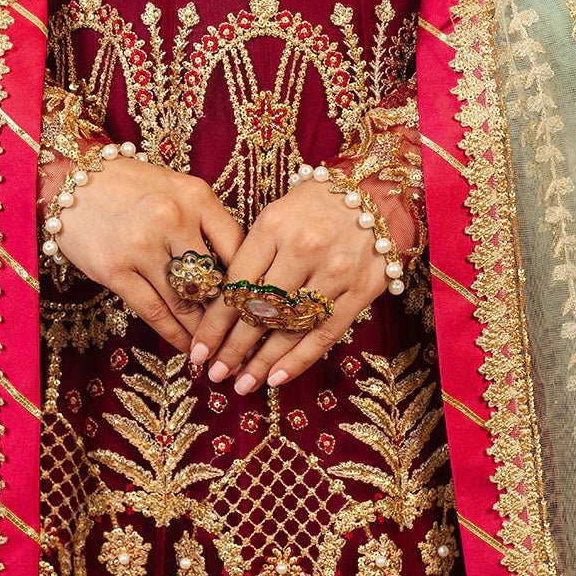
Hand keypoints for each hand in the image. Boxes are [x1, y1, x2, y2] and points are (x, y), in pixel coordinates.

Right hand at [57, 158, 244, 352]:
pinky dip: (174, 334)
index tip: (257, 307)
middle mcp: (174, 219)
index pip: (239, 248)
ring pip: (185, 303)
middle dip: (230, 316)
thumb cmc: (133, 187)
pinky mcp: (116, 270)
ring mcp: (143, 246)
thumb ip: (207, 223)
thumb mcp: (178, 191)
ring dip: (203, 332)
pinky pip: (155, 312)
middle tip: (243, 339)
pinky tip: (186, 345)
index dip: (250, 283)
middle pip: (215, 280)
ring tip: (216, 349)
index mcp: (198, 197)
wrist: (73, 181)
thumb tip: (238, 272)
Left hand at [189, 179, 390, 391]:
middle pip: (260, 311)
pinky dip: (298, 360)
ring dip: (262, 362)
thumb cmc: (317, 202)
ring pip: (290, 328)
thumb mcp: (276, 212)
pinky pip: (325, 334)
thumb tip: (222, 304)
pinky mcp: (360, 290)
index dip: (214, 323)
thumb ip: (252, 253)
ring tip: (242, 383)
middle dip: (233, 348)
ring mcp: (334, 271)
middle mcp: (303, 249)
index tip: (199, 348)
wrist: (377, 192)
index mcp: (274, 225)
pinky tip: (276, 377)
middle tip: (214, 372)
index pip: (236, 284)